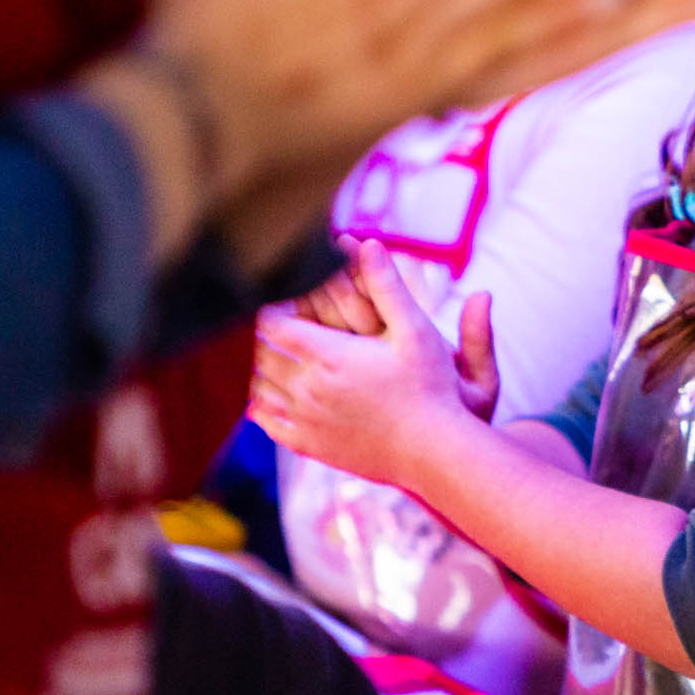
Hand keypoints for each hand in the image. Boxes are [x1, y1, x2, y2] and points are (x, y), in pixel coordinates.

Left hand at [251, 240, 492, 482]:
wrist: (434, 452)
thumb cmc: (431, 387)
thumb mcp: (417, 330)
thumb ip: (387, 286)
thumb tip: (366, 242)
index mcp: (330, 355)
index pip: (273, 324)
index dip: (269, 309)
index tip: (275, 300)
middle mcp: (309, 388)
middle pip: (261, 355)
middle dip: (261, 337)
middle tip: (267, 324)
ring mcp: (307, 420)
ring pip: (260, 388)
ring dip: (259, 370)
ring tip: (265, 356)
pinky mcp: (311, 447)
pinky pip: (269, 424)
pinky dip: (260, 408)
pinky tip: (264, 399)